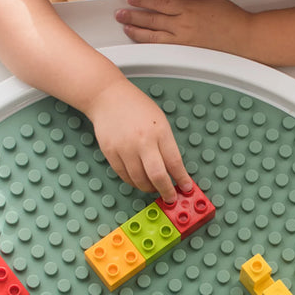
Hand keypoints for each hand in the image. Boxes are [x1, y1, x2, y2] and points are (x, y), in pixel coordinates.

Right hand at [88, 79, 192, 201]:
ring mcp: (124, 148)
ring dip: (149, 188)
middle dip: (166, 191)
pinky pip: (124, 176)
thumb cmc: (137, 108)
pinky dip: (134, 182)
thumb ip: (167, 146)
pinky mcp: (110, 152)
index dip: (182, 179)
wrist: (108, 96)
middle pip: (157, 175)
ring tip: (154, 188)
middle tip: (170, 198)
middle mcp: (142, 141)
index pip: (175, 163)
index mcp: (160, 132)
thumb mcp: (161, 122)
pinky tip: (140, 181)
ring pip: (139, 180)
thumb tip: (175, 170)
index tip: (186, 188)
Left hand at [115, 0, 251, 53]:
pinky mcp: (187, 51)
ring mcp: (184, 40)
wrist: (243, 37)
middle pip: (152, 19)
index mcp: (188, 8)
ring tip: (125, 27)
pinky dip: (151, 43)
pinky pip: (164, 47)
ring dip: (137, 31)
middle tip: (120, 13)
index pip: (159, 2)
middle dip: (133, 15)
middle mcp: (183, 25)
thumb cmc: (230, 17)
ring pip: (154, 36)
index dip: (142, 0)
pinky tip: (143, 41)